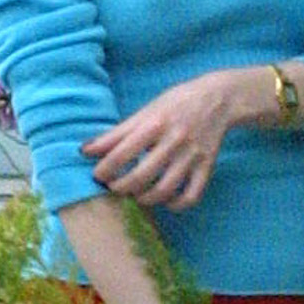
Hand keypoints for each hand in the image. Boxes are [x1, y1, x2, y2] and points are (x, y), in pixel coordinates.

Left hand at [82, 69, 259, 212]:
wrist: (218, 98)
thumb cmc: (174, 104)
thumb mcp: (145, 112)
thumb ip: (116, 133)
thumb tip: (85, 150)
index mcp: (154, 124)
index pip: (122, 153)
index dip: (104, 170)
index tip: (98, 176)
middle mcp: (174, 141)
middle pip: (141, 176)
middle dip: (121, 187)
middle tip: (114, 187)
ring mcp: (192, 156)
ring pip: (164, 190)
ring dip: (144, 198)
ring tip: (135, 195)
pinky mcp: (207, 167)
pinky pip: (191, 196)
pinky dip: (175, 204)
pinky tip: (165, 201)